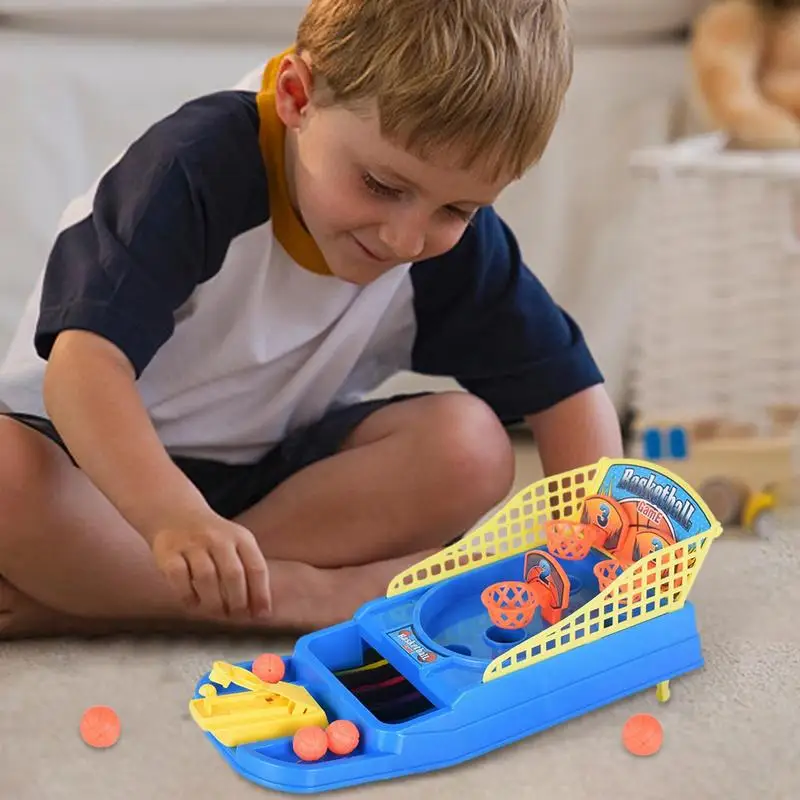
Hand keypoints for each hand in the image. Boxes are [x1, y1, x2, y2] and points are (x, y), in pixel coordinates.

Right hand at [150, 512, 271, 618]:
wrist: (176, 514)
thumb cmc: (212, 539)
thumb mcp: (236, 544)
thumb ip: (248, 571)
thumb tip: (260, 610)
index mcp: (240, 537)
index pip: (256, 567)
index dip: (261, 594)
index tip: (262, 615)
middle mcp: (218, 538)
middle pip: (233, 574)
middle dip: (238, 601)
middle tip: (237, 617)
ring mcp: (192, 544)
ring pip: (206, 577)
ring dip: (214, 602)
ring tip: (217, 613)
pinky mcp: (168, 552)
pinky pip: (179, 578)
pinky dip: (187, 595)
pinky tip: (193, 604)